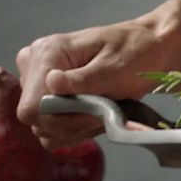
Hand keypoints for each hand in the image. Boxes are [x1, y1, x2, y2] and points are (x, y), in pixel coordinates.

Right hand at [16, 0, 180, 147]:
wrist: (148, 50)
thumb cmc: (135, 52)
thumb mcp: (114, 67)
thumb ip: (83, 80)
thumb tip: (52, 83)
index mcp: (46, 53)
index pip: (32, 105)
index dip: (61, 118)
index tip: (93, 112)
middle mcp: (34, 67)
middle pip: (36, 119)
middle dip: (72, 124)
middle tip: (102, 113)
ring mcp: (39, 84)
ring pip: (44, 129)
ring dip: (76, 129)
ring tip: (101, 112)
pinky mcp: (49, 98)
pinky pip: (52, 130)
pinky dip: (75, 130)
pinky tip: (94, 117)